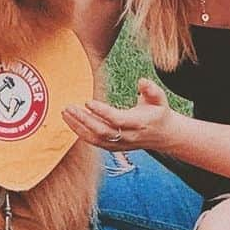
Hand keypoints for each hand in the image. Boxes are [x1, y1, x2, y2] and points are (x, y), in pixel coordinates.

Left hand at [62, 78, 178, 153]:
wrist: (164, 135)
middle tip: (69, 107)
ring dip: (78, 127)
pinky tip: (71, 122)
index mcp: (138, 123)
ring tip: (65, 113)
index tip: (88, 102)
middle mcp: (128, 136)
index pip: (117, 119)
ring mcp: (120, 144)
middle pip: (102, 131)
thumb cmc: (158, 112)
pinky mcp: (114, 147)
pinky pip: (95, 143)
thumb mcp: (160, 98)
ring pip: (95, 139)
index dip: (102, 112)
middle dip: (84, 120)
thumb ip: (151, 89)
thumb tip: (142, 81)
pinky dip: (81, 133)